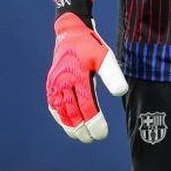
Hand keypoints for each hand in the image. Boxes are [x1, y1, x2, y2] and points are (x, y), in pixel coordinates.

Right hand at [45, 0, 127, 142]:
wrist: (70, 31)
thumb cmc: (91, 45)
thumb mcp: (105, 57)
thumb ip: (112, 75)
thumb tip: (120, 93)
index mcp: (78, 77)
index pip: (86, 106)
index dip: (94, 122)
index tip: (102, 133)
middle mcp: (63, 83)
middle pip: (72, 113)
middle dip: (83, 128)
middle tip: (93, 139)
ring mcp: (54, 84)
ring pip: (61, 112)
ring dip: (70, 126)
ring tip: (80, 137)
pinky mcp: (50, 84)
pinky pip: (53, 105)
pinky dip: (59, 117)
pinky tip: (67, 124)